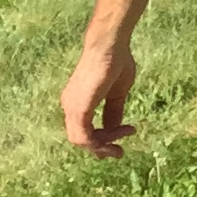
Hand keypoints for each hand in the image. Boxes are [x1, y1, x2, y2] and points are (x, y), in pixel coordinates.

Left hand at [62, 38, 138, 158]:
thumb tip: (113, 129)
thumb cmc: (116, 63)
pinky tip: (116, 135)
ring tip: (121, 145)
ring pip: (81, 141)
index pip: (85, 130)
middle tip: (121, 150)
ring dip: (103, 146)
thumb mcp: (117, 93)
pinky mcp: (78, 108)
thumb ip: (113, 112)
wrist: (110, 46)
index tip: (126, 134)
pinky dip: (98, 142)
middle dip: (103, 147)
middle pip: (82, 139)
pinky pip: (83, 136)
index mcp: (77, 103)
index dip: (104, 139)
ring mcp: (71, 107)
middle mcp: (69, 106)